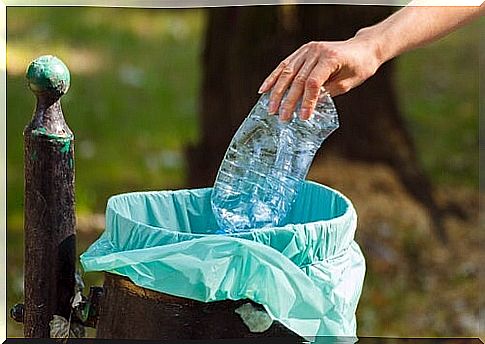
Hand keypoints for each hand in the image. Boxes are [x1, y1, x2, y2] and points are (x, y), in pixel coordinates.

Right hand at [258, 35, 381, 120]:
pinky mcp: (303, 50)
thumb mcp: (347, 84)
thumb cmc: (359, 67)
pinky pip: (285, 65)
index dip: (307, 101)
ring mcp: (308, 49)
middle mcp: (316, 51)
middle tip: (282, 117)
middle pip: (297, 79)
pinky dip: (273, 78)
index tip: (303, 117)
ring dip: (277, 92)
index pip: (313, 83)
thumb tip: (307, 106)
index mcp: (330, 58)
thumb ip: (326, 93)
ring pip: (287, 72)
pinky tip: (264, 89)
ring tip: (271, 108)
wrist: (363, 48)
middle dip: (288, 100)